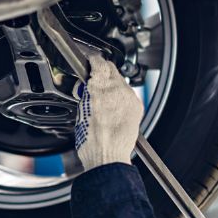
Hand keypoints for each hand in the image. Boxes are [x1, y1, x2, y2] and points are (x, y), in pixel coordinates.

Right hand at [74, 55, 143, 169]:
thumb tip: (88, 86)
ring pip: (121, 81)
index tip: (90, 61)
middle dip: (103, 71)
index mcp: (99, 89)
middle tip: (95, 78)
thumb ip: (87, 94)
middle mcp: (117, 90)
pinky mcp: (137, 106)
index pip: (99, 62)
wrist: (108, 157)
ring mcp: (129, 98)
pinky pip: (128, 94)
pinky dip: (121, 96)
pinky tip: (113, 106)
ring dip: (112, 84)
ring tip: (103, 97)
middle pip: (112, 69)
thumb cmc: (92, 142)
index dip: (93, 60)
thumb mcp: (80, 111)